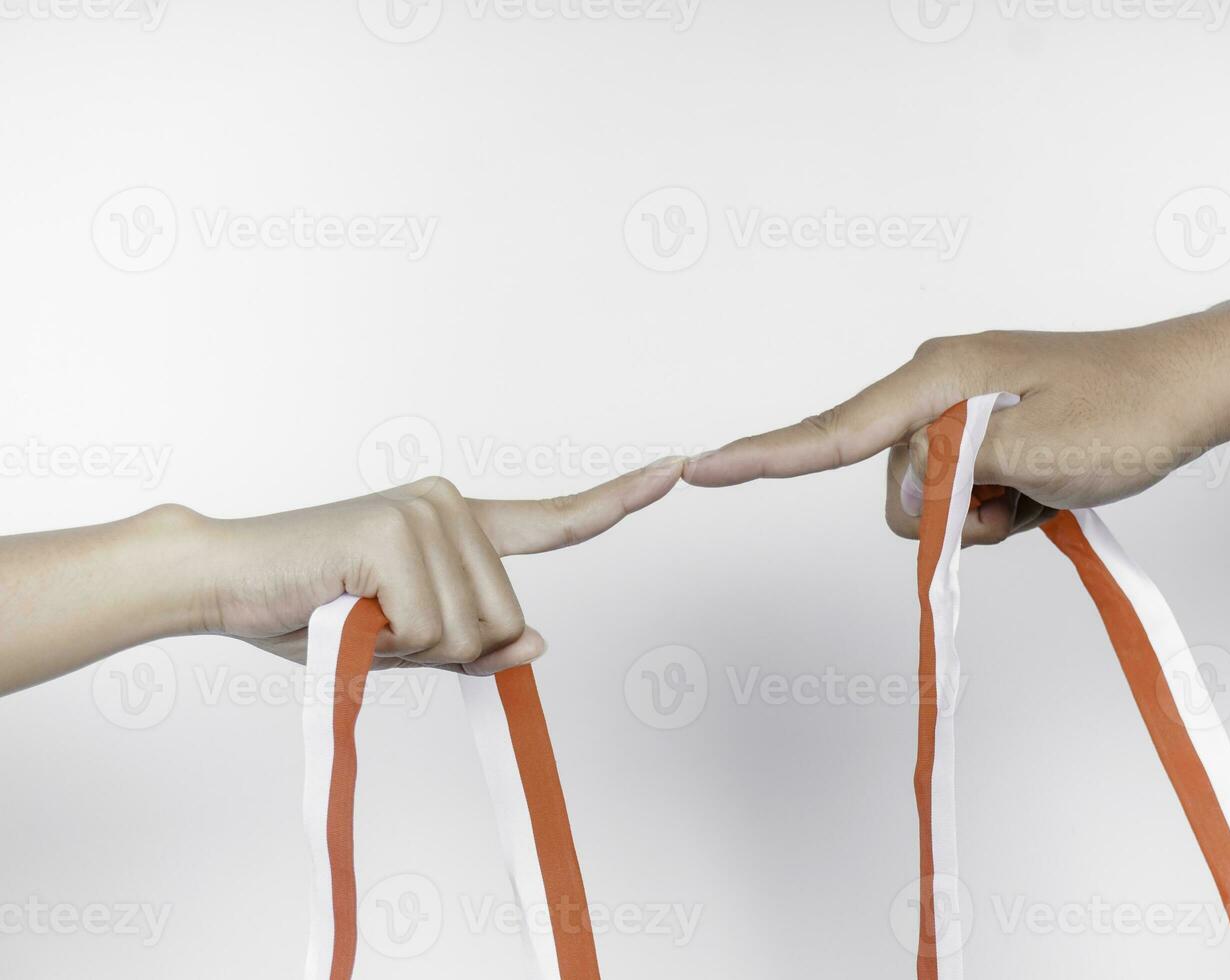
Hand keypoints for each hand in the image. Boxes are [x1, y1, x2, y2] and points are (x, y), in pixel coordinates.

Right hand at [197, 462, 683, 673]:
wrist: (224, 583)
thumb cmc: (315, 610)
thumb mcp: (409, 639)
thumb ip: (477, 641)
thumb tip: (541, 641)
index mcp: (460, 523)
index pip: (555, 519)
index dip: (619, 501)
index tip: (677, 469)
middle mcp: (450, 505)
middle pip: (508, 623)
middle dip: (448, 651)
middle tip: (377, 624)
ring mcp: (425, 514)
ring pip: (474, 634)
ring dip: (412, 650)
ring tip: (357, 614)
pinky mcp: (394, 534)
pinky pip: (431, 631)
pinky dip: (386, 645)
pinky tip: (344, 609)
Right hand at [682, 324, 1220, 545]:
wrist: (1195, 391)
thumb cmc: (1129, 411)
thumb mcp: (1034, 450)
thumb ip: (950, 471)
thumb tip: (903, 490)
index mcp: (939, 376)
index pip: (834, 430)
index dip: (764, 456)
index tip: (702, 468)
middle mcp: (938, 383)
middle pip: (891, 478)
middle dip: (944, 513)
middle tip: (1020, 500)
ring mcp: (963, 404)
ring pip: (929, 493)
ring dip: (980, 514)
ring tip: (1042, 491)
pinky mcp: (988, 426)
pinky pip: (964, 489)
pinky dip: (999, 507)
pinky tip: (1044, 492)